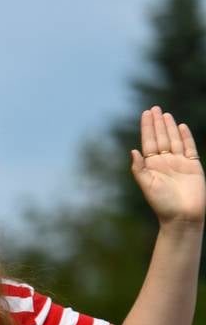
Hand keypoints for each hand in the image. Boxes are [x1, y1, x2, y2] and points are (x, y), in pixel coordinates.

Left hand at [131, 106, 203, 226]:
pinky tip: (181, 126)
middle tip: (154, 108)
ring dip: (169, 127)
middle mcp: (164, 162)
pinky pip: (189, 147)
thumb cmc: (162, 204)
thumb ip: (139, 168)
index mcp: (151, 166)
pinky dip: (186, 136)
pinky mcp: (193, 165)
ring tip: (165, 114)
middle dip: (157, 123)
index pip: (148, 142)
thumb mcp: (147, 185)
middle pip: (160, 138)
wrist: (183, 216)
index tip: (145, 114)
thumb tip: (133, 150)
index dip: (147, 128)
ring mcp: (179, 163)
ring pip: (174, 140)